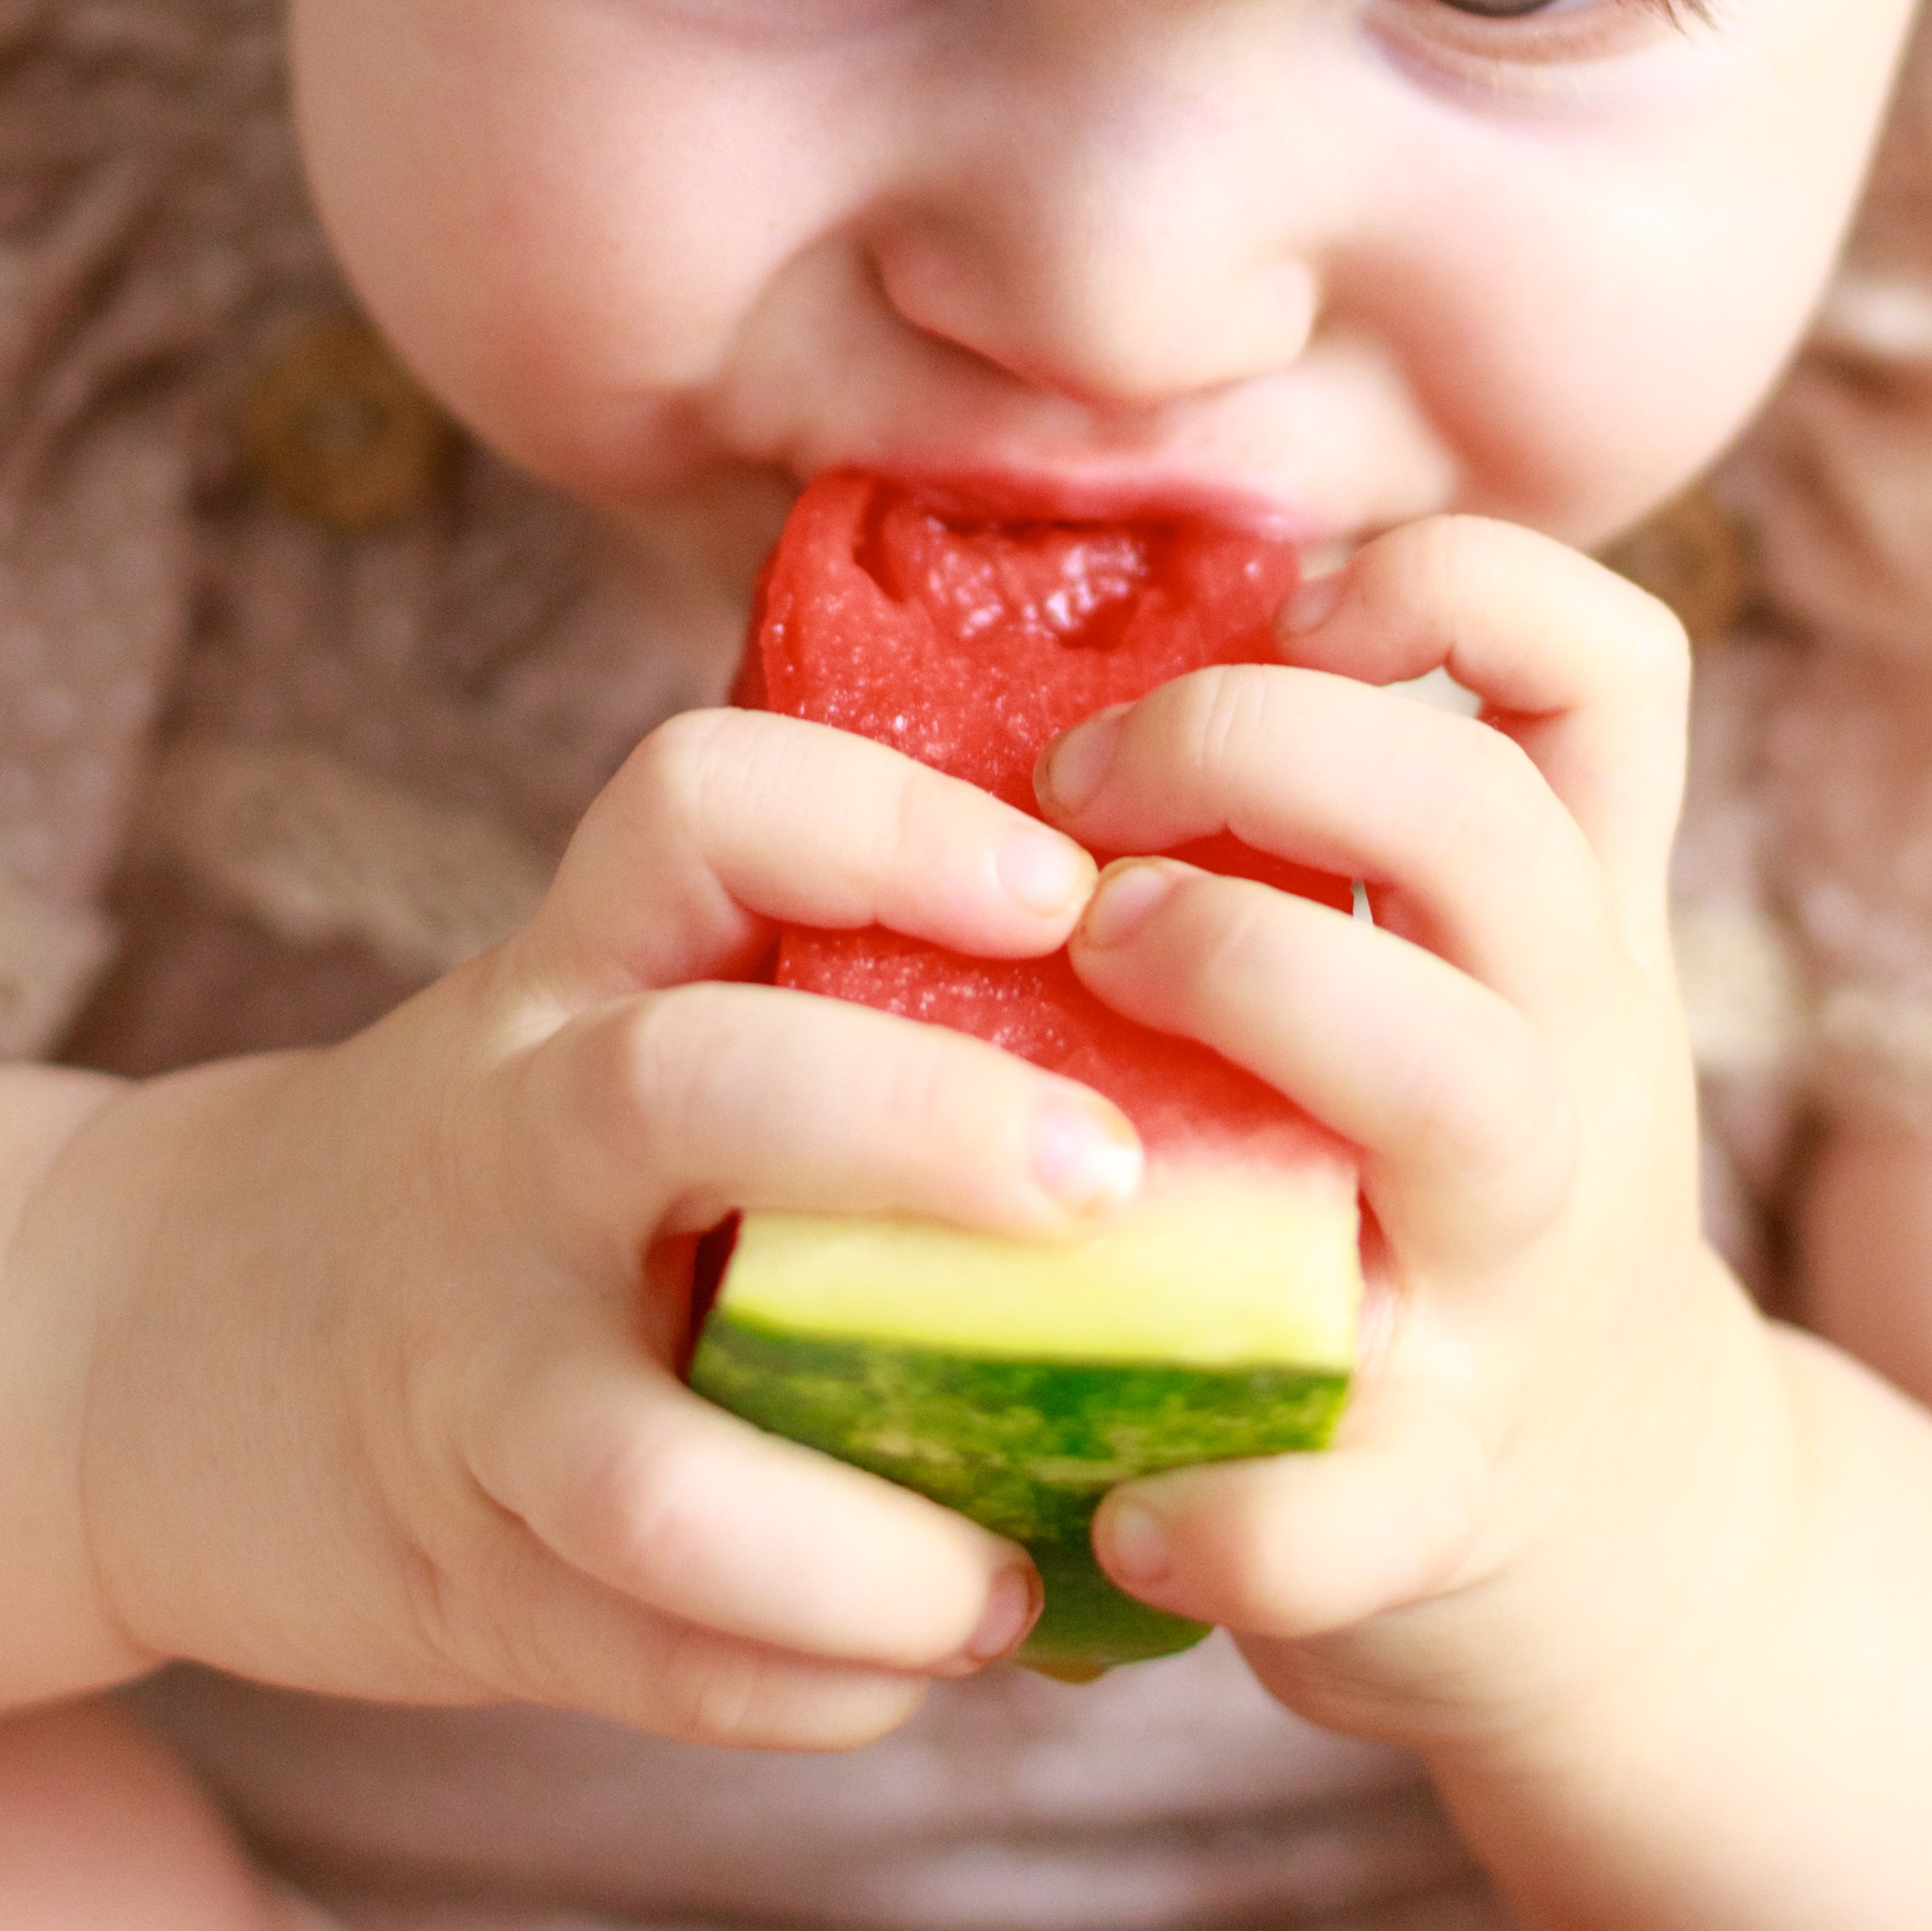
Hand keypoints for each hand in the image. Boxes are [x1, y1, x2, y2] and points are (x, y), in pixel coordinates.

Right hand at [38, 716, 1127, 1747]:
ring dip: (867, 1541)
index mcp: (576, 971)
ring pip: (653, 1468)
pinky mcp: (472, 1577)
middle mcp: (516, 1142)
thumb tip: (1185, 1007)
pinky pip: (652, 1654)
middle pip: (689, 1090)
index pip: (703, 808)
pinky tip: (921, 1657)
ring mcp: (479, 1371)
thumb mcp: (614, 1014)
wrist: (189, 1340)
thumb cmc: (515, 1159)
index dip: (888, 826)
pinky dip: (811, 1679)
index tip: (1065, 887)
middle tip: (1099, 1185)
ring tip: (1017, 1571)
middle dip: (912, 1128)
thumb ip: (821, 992)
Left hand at [1034, 514, 1790, 1753]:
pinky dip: (1233, 1508)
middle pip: (1487, 829)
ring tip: (1092, 974)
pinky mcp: (1446, 1501)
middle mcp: (1574, 1070)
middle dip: (1261, 749)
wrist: (1633, 1539)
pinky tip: (1115, 1490)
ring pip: (1456, 1086)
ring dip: (1250, 982)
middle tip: (1078, 795)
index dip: (1448, 582)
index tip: (1279, 612)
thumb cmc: (1458, 1200)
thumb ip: (1364, 827)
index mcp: (1574, 932)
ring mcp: (1519, 1280)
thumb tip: (1087, 638)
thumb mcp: (1483, 987)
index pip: (1606, 666)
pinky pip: (1349, 1504)